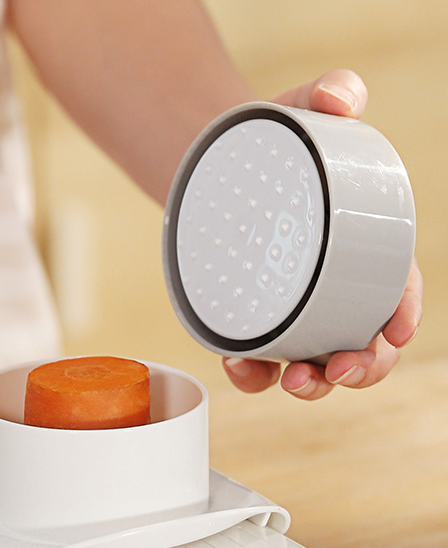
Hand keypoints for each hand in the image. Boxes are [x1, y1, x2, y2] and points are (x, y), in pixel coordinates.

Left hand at [222, 69, 422, 399]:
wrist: (214, 165)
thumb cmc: (273, 145)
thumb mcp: (299, 112)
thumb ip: (327, 94)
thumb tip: (340, 98)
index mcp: (363, 251)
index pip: (398, 290)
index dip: (403, 315)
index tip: (396, 329)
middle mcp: (333, 291)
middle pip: (365, 344)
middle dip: (363, 368)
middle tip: (340, 368)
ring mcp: (293, 312)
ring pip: (316, 365)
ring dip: (312, 385)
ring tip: (294, 379)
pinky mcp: (252, 322)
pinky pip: (258, 364)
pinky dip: (251, 375)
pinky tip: (240, 365)